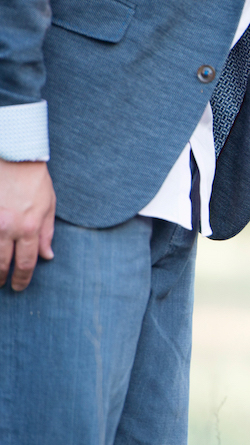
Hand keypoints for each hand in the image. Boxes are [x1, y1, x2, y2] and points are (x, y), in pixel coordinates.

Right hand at [0, 160, 55, 289]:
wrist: (14, 157)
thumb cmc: (34, 180)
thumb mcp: (49, 207)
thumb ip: (47, 234)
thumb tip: (47, 256)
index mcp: (30, 227)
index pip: (26, 263)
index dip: (23, 279)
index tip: (20, 286)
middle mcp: (8, 227)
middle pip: (3, 262)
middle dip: (2, 277)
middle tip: (3, 285)